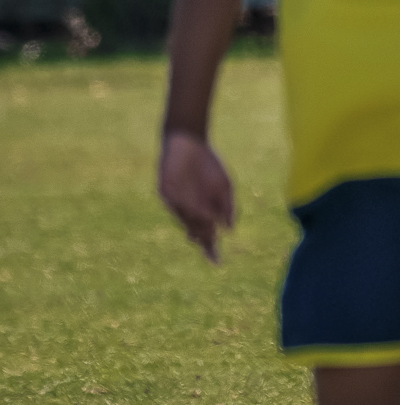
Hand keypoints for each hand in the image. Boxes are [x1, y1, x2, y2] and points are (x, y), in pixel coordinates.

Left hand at [158, 129, 234, 262]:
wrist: (189, 142)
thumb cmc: (208, 164)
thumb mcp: (224, 185)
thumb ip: (227, 206)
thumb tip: (229, 229)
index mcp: (202, 210)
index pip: (206, 233)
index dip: (210, 247)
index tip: (217, 262)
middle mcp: (186, 210)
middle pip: (194, 229)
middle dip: (202, 239)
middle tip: (209, 247)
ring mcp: (174, 202)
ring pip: (185, 219)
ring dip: (196, 225)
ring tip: (204, 233)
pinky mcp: (164, 192)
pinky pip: (175, 204)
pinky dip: (187, 209)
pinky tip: (198, 213)